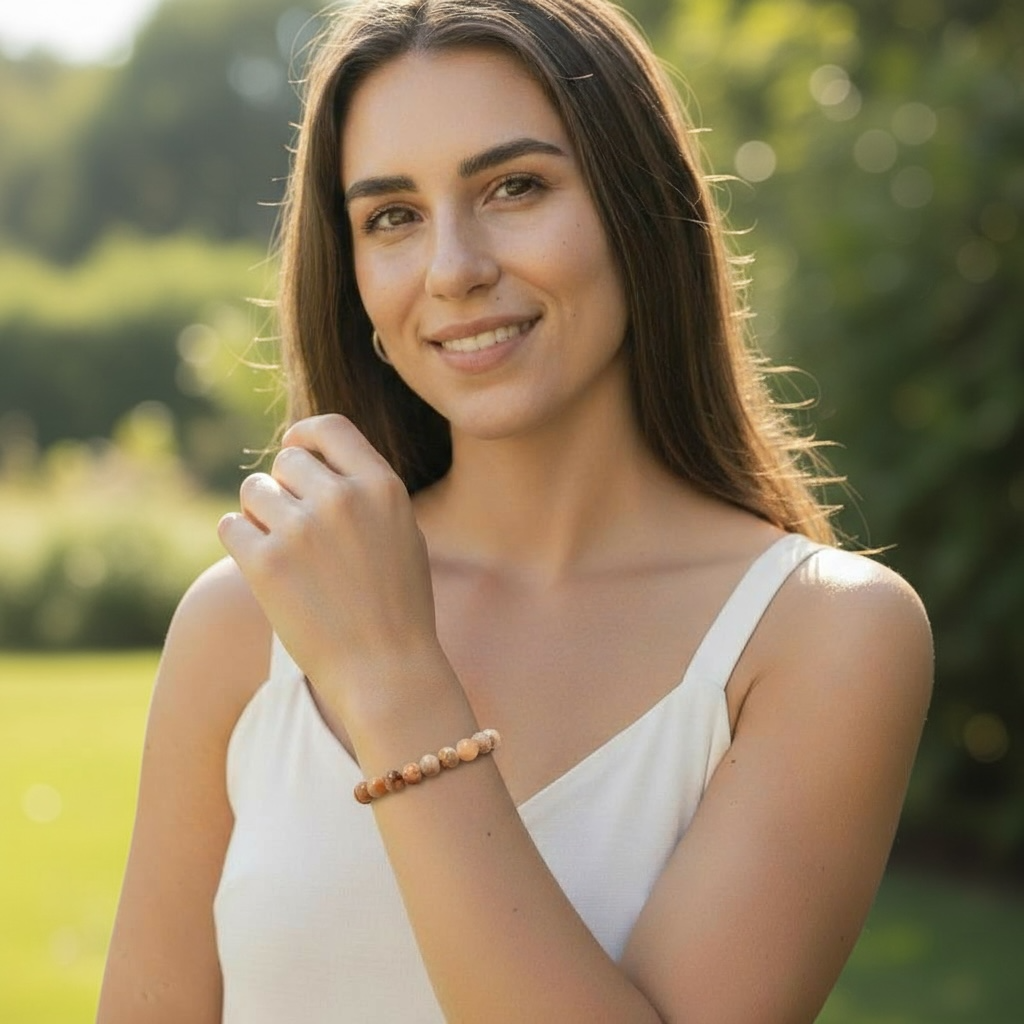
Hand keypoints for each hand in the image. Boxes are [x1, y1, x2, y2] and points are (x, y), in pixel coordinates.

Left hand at [218, 414, 442, 718]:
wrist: (386, 671)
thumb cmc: (397, 606)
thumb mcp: (403, 533)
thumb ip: (366, 491)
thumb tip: (314, 459)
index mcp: (382, 486)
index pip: (330, 428)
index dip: (304, 436)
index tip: (294, 451)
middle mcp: (342, 499)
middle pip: (286, 461)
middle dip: (284, 487)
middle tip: (293, 525)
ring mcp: (302, 530)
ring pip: (253, 491)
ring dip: (259, 514)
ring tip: (281, 550)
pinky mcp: (265, 564)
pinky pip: (230, 526)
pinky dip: (241, 541)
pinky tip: (262, 567)